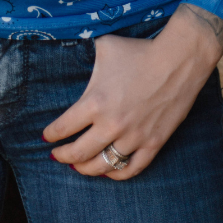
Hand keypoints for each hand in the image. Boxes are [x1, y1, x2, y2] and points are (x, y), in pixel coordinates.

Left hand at [43, 4, 222, 179]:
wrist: (177, 61)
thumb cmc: (138, 51)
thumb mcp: (104, 47)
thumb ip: (84, 53)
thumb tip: (68, 49)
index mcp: (95, 102)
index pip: (64, 127)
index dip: (51, 134)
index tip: (46, 136)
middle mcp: (111, 125)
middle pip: (79, 152)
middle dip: (63, 155)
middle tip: (56, 155)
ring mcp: (133, 137)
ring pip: (103, 166)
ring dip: (86, 169)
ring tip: (78, 166)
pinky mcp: (153, 144)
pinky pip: (131, 169)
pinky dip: (116, 175)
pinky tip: (108, 171)